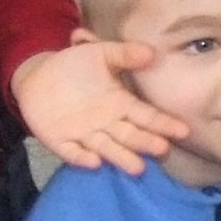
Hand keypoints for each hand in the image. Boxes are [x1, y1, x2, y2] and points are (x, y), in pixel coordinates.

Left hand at [12, 33, 187, 175]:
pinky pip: (73, 152)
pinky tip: (94, 162)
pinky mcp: (61, 141)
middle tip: (162, 149)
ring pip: (106, 148)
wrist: (38, 76)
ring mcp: (84, 134)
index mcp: (119, 103)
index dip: (162, 123)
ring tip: (137, 168)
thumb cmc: (73, 66)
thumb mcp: (99, 53)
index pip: (145, 116)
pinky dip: (82, 157)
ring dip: (120, 157)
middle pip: (129, 135)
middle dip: (145, 142)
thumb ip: (124, 54)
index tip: (182, 130)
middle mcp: (106, 123)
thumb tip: (152, 52)